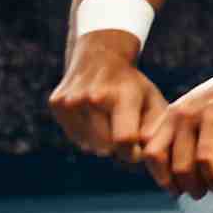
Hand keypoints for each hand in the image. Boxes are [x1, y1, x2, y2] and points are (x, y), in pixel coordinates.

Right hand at [49, 55, 168, 164]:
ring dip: (103, 143)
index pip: (125, 139)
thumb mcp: (153, 100)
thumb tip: (147, 156)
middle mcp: (94, 96)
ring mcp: (71, 99)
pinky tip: (95, 118)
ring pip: (89, 146)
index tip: (137, 149)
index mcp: (123, 95)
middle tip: (125, 134)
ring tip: (111, 123)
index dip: (132, 152)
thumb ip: (156, 128)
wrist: (101, 56)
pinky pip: (75, 138)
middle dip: (118, 149)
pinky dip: (87, 136)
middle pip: (106, 147)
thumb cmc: (133, 86)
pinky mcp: (56, 103)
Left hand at [141, 67, 212, 198]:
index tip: (172, 182)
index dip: (156, 170)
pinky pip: (205, 161)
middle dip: (169, 182)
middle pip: (157, 158)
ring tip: (205, 192)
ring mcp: (196, 119)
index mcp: (172, 112)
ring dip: (193, 186)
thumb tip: (178, 161)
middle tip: (185, 192)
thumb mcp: (198, 106)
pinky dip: (211, 179)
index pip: (148, 147)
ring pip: (181, 166)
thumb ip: (184, 128)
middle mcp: (178, 115)